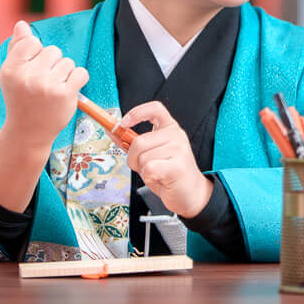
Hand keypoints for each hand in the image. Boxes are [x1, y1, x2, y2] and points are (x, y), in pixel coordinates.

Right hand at [0, 20, 86, 145]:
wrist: (28, 132)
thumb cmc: (20, 98)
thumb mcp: (12, 74)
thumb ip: (17, 48)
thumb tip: (22, 24)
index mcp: (11, 69)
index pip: (32, 42)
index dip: (36, 54)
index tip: (32, 71)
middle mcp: (28, 76)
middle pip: (53, 50)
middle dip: (52, 64)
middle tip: (43, 83)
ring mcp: (47, 86)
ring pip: (68, 62)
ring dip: (65, 73)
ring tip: (53, 89)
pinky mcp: (64, 94)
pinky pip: (81, 73)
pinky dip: (78, 80)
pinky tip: (67, 91)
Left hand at [121, 100, 213, 218]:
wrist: (190, 194)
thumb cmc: (168, 173)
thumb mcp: (150, 154)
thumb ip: (132, 142)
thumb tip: (112, 131)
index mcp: (170, 128)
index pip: (155, 109)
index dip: (136, 113)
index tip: (123, 123)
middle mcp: (176, 135)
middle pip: (139, 141)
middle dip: (133, 158)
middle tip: (145, 167)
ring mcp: (179, 150)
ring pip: (142, 157)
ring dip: (142, 170)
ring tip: (156, 174)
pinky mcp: (177, 166)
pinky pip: (149, 168)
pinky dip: (148, 177)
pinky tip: (160, 179)